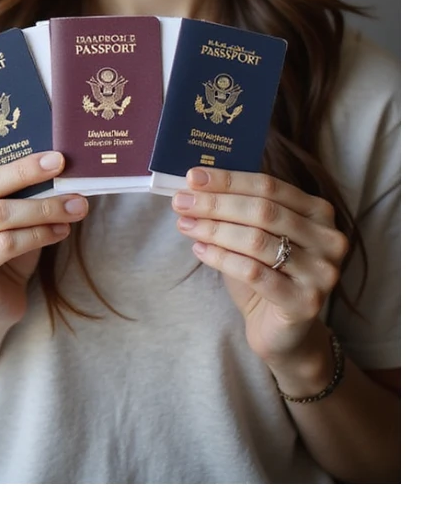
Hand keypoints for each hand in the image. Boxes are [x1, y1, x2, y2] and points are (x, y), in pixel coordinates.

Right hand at [0, 151, 88, 326]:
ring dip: (43, 212)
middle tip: (74, 187)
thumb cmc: (1, 257)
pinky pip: (5, 246)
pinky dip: (38, 236)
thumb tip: (55, 169)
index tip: (57, 160)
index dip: (21, 167)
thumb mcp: (5, 222)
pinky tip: (60, 232)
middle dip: (36, 187)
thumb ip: (16, 197)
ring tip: (74, 210)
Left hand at [171, 167, 348, 368]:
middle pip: (263, 211)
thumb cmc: (266, 273)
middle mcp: (328, 239)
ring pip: (257, 240)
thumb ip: (236, 208)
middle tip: (181, 202)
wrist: (282, 331)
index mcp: (319, 212)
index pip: (269, 186)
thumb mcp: (255, 232)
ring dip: (213, 229)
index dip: (228, 180)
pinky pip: (253, 272)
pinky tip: (199, 250)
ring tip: (184, 225)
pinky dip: (221, 258)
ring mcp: (321, 272)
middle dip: (216, 204)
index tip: (192, 177)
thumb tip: (194, 184)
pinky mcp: (305, 302)